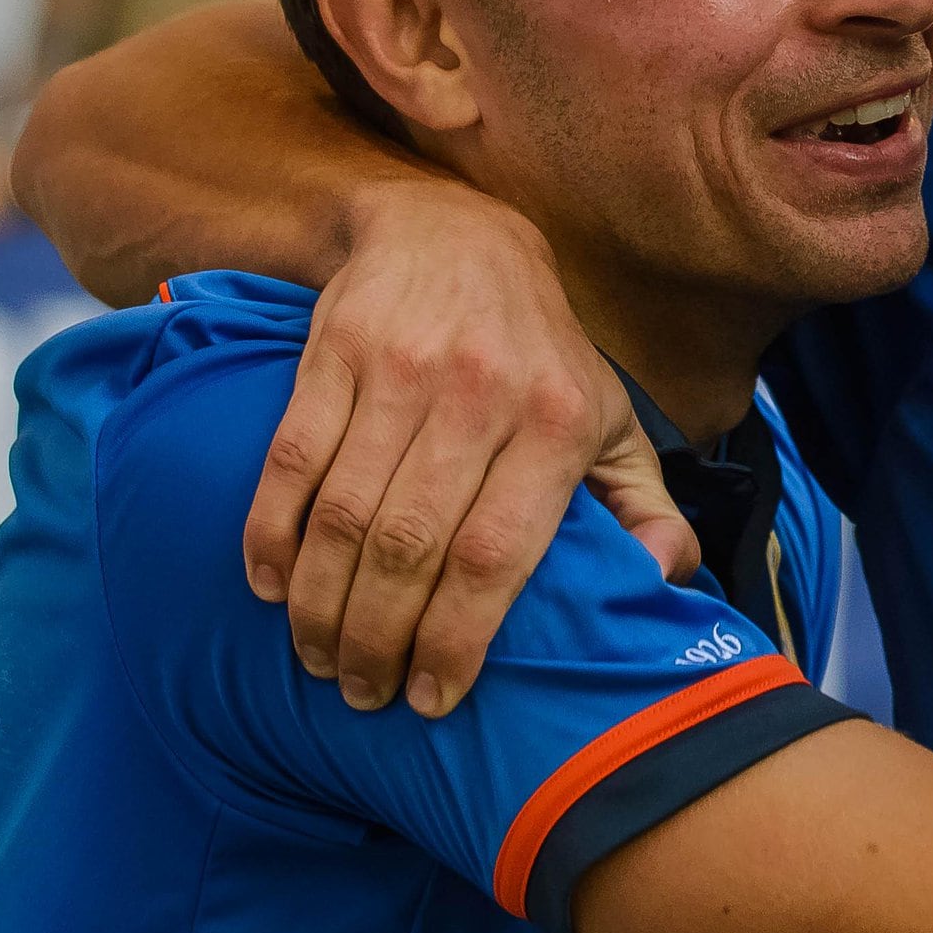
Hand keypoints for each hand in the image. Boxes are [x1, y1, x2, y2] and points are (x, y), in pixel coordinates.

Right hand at [251, 184, 698, 714]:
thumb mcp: (611, 418)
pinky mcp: (335, 349)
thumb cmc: (540, 355)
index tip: (431, 699)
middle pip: (412, 547)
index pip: (497, 555)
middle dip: (378, 638)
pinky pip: (292, 459)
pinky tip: (270, 587)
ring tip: (317, 656)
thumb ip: (646, 506)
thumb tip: (662, 580)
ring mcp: (400, 367)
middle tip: (362, 691)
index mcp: (557, 421)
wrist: (456, 232)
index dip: (456, 639)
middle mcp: (480, 392)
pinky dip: (271, 533)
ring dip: (320, 603)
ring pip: (345, 514)